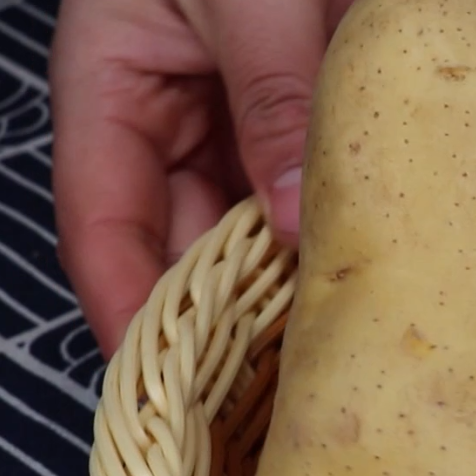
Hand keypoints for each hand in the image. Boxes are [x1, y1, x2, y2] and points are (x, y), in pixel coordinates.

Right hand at [49, 0, 352, 358]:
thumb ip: (270, 95)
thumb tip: (289, 216)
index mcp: (115, 84)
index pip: (105, 225)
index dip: (131, 312)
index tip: (164, 387)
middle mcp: (175, 117)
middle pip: (190, 245)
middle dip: (227, 321)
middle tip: (274, 391)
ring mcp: (243, 122)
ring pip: (260, 231)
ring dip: (290, 287)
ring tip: (324, 353)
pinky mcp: (312, 119)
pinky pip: (318, 195)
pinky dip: (338, 239)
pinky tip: (369, 285)